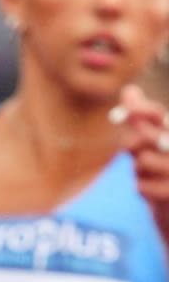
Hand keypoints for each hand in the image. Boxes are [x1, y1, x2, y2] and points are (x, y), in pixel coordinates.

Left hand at [114, 84, 168, 238]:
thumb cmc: (161, 172)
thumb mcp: (150, 145)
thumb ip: (140, 121)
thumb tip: (129, 89)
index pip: (159, 116)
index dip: (139, 109)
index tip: (119, 109)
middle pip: (147, 136)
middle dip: (133, 143)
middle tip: (135, 151)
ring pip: (142, 161)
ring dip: (139, 171)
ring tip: (152, 176)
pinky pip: (141, 185)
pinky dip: (142, 188)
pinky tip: (154, 192)